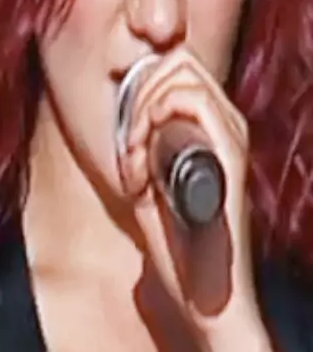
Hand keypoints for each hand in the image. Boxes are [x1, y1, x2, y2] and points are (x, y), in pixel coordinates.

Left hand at [116, 47, 257, 344]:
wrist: (202, 291)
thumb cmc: (173, 238)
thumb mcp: (150, 174)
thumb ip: (144, 139)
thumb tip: (120, 113)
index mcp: (210, 124)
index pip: (176, 63)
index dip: (138, 81)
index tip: (122, 132)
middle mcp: (226, 121)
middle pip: (176, 60)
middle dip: (135, 93)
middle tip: (126, 146)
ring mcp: (230, 133)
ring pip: (180, 72)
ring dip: (140, 110)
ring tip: (133, 160)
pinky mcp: (229, 151)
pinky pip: (191, 99)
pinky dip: (151, 122)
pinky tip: (140, 164)